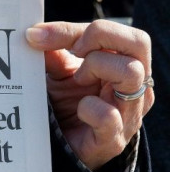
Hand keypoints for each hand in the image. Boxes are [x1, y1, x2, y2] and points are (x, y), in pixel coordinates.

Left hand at [26, 20, 152, 169]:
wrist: (63, 142)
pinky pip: (109, 116)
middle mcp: (135, 84)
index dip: (76, 29)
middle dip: (98, 38)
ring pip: (130, 72)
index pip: (117, 31)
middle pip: (138, 42)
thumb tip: (34, 33)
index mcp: (124, 62)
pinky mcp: (113, 138)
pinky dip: (90, 108)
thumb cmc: (67, 100)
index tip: (40, 35)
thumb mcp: (59, 70)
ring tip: (78, 80)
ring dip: (96, 67)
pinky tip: (79, 109)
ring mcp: (128, 111)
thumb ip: (51, 50)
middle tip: (74, 51)